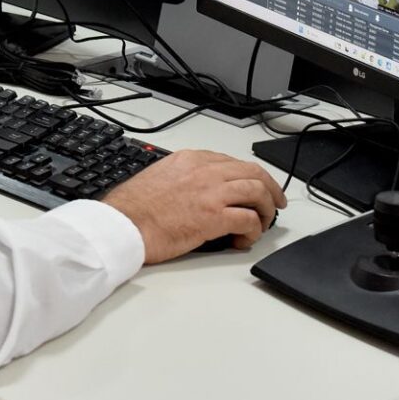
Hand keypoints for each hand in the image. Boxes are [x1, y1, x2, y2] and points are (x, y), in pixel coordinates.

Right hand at [102, 150, 286, 263]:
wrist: (123, 224)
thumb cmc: (132, 208)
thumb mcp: (158, 177)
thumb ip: (181, 178)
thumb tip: (195, 191)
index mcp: (190, 159)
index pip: (231, 161)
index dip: (249, 176)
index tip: (255, 187)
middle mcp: (204, 170)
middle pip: (252, 171)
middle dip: (270, 188)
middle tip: (276, 203)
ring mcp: (211, 192)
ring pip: (258, 191)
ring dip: (267, 208)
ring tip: (264, 223)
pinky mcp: (214, 216)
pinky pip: (249, 219)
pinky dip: (253, 230)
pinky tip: (244, 239)